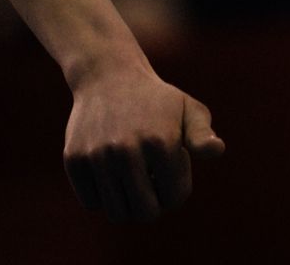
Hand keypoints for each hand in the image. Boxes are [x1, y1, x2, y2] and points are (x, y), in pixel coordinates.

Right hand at [63, 59, 224, 221]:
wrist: (108, 76)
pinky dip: (104, 198)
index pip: (174, 198)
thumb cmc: (156, 100)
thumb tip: (215, 151)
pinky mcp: (74, 159)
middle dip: (155, 205)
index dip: (176, 191)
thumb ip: (202, 136)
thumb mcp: (188, 109)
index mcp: (161, 141)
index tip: (171, 170)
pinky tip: (112, 174)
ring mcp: (98, 156)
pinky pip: (92, 203)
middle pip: (145, 213)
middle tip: (153, 184)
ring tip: (135, 178)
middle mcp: (127, 150)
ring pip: (117, 213)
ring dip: (129, 204)